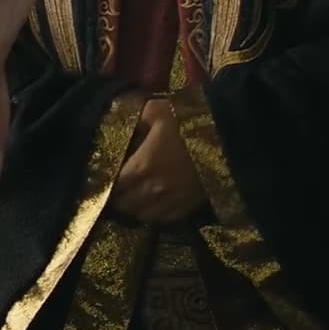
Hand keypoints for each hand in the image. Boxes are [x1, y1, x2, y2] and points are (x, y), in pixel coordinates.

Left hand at [112, 98, 205, 223]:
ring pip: (143, 216)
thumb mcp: (154, 111)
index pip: (112, 187)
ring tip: (132, 196)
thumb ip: (131, 123)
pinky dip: (154, 213)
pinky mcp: (189, 207)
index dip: (103, 184)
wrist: (228, 136)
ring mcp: (173, 202)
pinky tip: (153, 202)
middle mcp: (154, 190)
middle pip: (125, 205)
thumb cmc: (187, 120)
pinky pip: (164, 219)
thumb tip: (116, 130)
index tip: (100, 179)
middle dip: (116, 198)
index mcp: (142, 167)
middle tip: (114, 187)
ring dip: (134, 207)